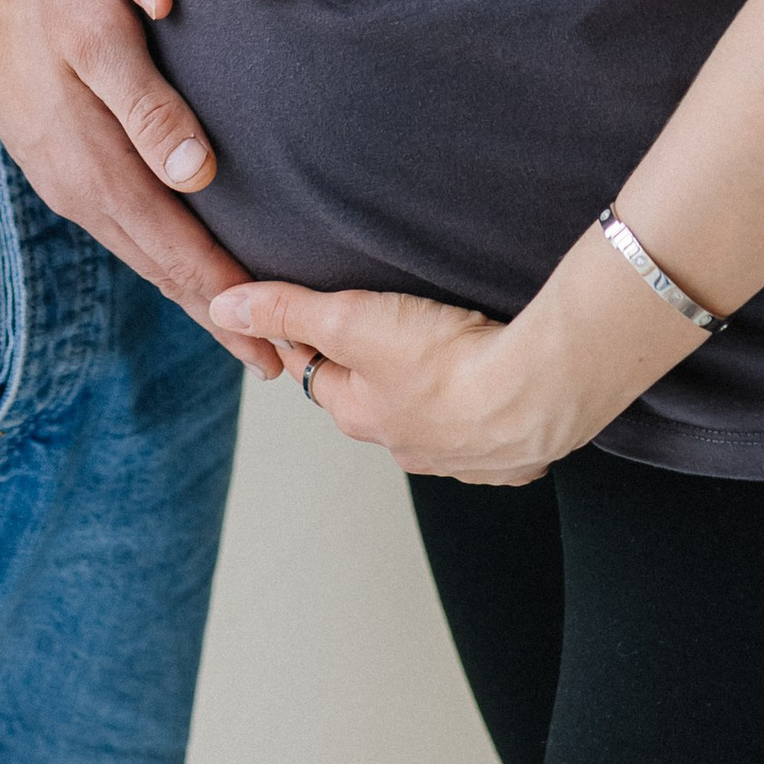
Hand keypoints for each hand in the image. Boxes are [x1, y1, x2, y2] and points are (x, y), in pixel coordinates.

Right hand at [0, 0, 285, 375]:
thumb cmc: (44, 2)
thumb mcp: (101, 34)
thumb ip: (148, 103)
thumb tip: (198, 173)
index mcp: (98, 172)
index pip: (181, 256)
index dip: (235, 304)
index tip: (281, 349)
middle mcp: (84, 194)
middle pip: (167, 273)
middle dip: (225, 319)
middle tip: (284, 363)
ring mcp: (71, 186)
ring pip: (148, 257)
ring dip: (198, 294)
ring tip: (248, 326)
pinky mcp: (67, 169)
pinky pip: (130, 233)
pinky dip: (170, 260)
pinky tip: (189, 260)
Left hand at [210, 237, 708, 480]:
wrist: (539, 388)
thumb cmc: (446, 357)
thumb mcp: (351, 320)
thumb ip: (287, 309)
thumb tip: (223, 306)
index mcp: (358, 416)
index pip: (319, 370)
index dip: (317, 333)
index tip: (329, 304)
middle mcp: (404, 447)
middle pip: (376, 397)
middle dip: (379, 364)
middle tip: (398, 319)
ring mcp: (460, 460)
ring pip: (433, 418)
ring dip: (435, 391)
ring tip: (453, 346)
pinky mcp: (510, 460)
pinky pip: (489, 436)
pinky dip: (488, 413)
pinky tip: (499, 381)